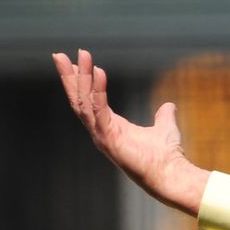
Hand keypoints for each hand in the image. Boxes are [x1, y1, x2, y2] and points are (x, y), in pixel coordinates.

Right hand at [53, 48, 208, 215]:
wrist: (171, 174)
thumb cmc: (166, 156)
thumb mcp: (164, 128)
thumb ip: (163, 116)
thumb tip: (169, 106)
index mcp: (109, 127)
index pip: (87, 100)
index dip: (79, 82)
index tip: (71, 62)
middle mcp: (101, 130)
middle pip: (79, 99)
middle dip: (69, 76)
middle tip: (58, 55)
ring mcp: (102, 135)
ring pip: (84, 101)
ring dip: (81, 77)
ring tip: (81, 56)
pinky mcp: (109, 139)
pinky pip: (99, 110)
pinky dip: (98, 90)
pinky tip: (98, 71)